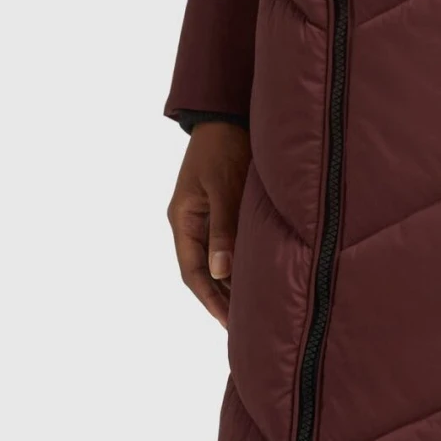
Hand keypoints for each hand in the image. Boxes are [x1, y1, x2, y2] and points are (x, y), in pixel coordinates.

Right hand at [167, 122, 251, 327]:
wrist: (226, 113)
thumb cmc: (223, 146)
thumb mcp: (222, 186)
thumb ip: (223, 228)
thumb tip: (220, 272)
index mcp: (183, 219)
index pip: (192, 272)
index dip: (210, 299)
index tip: (229, 323)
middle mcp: (191, 223)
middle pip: (203, 271)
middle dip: (222, 298)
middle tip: (245, 327)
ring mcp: (206, 216)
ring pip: (216, 260)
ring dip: (232, 283)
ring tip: (254, 310)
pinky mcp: (223, 209)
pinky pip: (229, 244)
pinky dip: (241, 262)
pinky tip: (257, 276)